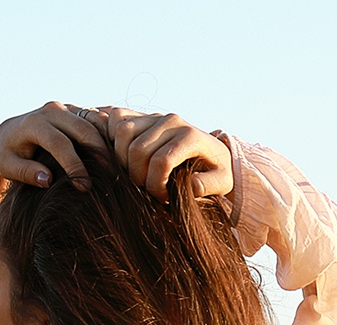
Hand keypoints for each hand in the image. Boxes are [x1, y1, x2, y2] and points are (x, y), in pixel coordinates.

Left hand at [0, 102, 110, 253]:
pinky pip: (97, 119)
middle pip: (83, 129)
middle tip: (112, 178)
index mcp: (35, 124)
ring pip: (94, 121)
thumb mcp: (8, 166)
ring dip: (108, 143)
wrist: (7, 135)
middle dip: (99, 154)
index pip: (60, 144)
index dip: (75, 166)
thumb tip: (48, 180)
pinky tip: (117, 154)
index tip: (85, 187)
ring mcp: (66, 107)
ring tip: (119, 167)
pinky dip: (108, 134)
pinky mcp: (75, 110)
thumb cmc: (6, 155)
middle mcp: (52, 110)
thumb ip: (26, 172)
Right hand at [95, 107, 233, 200]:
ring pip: (124, 133)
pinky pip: (118, 118)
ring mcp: (156, 115)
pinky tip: (125, 156)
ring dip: (122, 159)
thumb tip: (191, 186)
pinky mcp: (143, 115)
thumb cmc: (215, 170)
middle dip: (137, 177)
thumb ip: (210, 185)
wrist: (211, 151)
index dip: (155, 185)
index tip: (162, 198)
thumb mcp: (223, 182)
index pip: (161, 161)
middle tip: (147, 189)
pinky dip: (113, 136)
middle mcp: (172, 121)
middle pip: (138, 150)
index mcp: (190, 136)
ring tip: (136, 174)